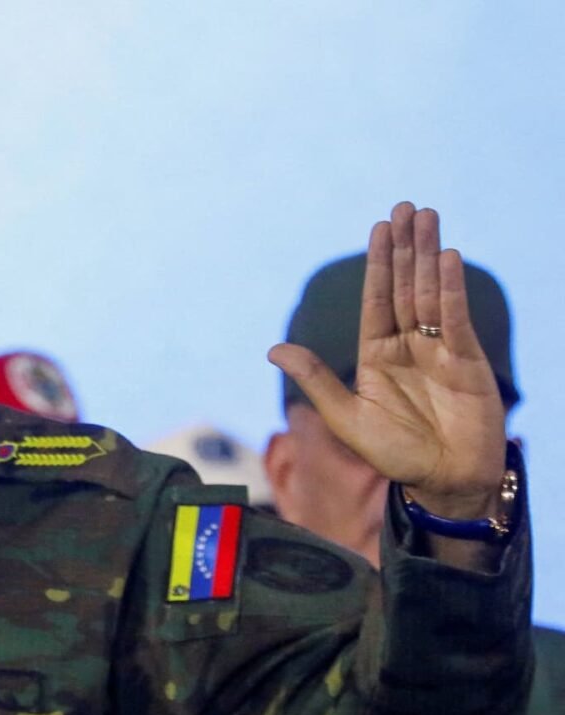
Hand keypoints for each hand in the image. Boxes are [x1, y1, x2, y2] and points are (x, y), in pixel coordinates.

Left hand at [269, 202, 506, 519]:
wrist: (442, 482)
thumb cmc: (393, 453)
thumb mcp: (345, 416)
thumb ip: (315, 379)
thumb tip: (272, 348)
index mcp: (377, 354)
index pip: (376, 299)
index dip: (379, 263)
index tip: (379, 227)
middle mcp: (409, 345)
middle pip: (406, 286)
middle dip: (406, 247)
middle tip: (407, 207)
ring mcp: (440, 350)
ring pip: (431, 293)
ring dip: (429, 256)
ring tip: (427, 218)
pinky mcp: (467, 360)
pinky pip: (456, 318)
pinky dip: (451, 289)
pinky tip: (447, 258)